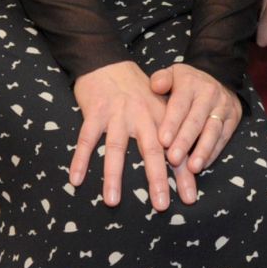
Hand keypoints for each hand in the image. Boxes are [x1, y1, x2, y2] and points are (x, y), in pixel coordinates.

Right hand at [70, 61, 172, 210]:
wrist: (107, 61)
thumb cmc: (135, 90)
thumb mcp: (157, 106)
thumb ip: (169, 132)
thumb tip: (184, 164)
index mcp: (160, 116)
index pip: (175, 148)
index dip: (183, 174)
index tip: (190, 199)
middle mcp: (141, 115)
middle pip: (151, 150)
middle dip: (157, 179)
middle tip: (161, 205)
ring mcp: (117, 114)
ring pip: (116, 148)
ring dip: (113, 176)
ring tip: (112, 202)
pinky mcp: (94, 111)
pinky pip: (86, 138)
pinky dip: (80, 159)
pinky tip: (76, 180)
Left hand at [149, 64, 241, 198]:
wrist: (217, 77)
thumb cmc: (185, 83)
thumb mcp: (172, 75)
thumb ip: (161, 79)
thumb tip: (156, 86)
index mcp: (190, 83)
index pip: (179, 104)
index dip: (171, 123)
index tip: (162, 141)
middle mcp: (209, 94)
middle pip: (196, 121)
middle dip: (185, 141)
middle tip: (174, 159)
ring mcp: (223, 106)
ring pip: (212, 131)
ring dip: (202, 151)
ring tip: (192, 168)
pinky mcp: (233, 118)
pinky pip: (224, 137)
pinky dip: (214, 152)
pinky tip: (204, 164)